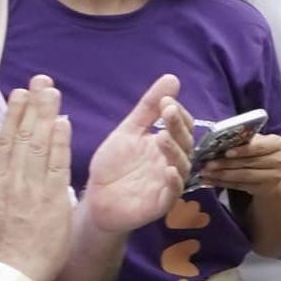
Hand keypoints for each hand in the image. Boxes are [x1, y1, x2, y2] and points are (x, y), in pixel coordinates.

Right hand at [0, 79, 79, 280]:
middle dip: (31, 106)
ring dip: (45, 115)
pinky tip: (63, 122)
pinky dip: (59, 142)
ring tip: (52, 91)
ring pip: (37, 144)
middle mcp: (12, 180)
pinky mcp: (51, 198)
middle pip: (21, 136)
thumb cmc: (1, 247)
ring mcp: (31, 188)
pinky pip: (56, 165)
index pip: (5, 142)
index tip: (18, 94)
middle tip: (39, 81)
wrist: (12, 272)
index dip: (12, 116)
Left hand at [75, 74, 192, 238]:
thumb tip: (172, 78)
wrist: (96, 199)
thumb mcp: (128, 131)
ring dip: (174, 151)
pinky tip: (168, 170)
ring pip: (181, 165)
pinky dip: (174, 181)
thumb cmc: (113, 166)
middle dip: (177, 127)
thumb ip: (148, 108)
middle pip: (185, 143)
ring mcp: (169, 182)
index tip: (166, 101)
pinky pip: (174, 192)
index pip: (182, 126)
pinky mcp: (162, 203)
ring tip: (163, 137)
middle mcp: (172, 161)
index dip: (177, 114)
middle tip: (167, 111)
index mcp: (166, 144)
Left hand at [195, 130, 280, 198]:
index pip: (258, 146)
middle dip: (225, 163)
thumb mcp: (256, 143)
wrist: (272, 175)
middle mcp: (280, 159)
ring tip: (206, 173)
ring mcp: (275, 176)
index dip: (242, 150)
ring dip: (222, 174)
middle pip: (249, 162)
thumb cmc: (259, 154)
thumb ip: (243, 141)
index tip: (226, 152)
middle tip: (207, 164)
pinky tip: (211, 181)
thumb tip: (215, 141)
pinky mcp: (266, 189)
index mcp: (277, 143)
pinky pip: (241, 185)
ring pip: (244, 175)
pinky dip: (224, 183)